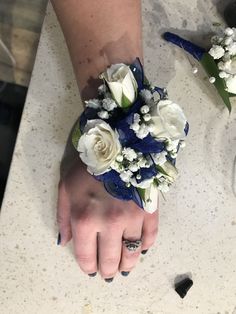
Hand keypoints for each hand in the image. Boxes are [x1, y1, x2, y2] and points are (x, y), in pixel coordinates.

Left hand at [57, 140, 158, 279]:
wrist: (115, 146)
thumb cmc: (86, 168)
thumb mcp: (65, 189)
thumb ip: (63, 218)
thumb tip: (66, 243)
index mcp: (86, 219)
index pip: (87, 256)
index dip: (88, 267)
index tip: (91, 270)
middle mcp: (110, 223)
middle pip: (112, 260)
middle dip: (108, 271)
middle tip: (109, 273)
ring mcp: (133, 217)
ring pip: (133, 252)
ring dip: (128, 264)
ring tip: (125, 267)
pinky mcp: (149, 209)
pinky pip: (151, 236)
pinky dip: (146, 246)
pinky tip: (142, 248)